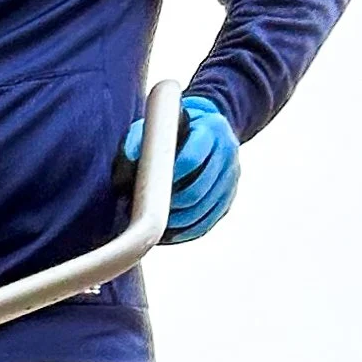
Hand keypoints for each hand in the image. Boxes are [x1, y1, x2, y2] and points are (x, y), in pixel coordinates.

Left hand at [122, 95, 239, 243]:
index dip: (169, 178)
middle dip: (171, 205)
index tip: (149, 189)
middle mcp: (227, 153)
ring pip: (202, 211)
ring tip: (151, 226)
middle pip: (198, 191)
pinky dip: (184, 232)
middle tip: (146, 213)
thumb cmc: (172, 132)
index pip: (192, 160)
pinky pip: (205, 224)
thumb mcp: (157, 128)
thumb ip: (141, 138)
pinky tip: (164, 233)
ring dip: (176, 223)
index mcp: (212, 129)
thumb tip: (131, 156)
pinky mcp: (226, 201)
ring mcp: (230, 179)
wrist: (201, 132)